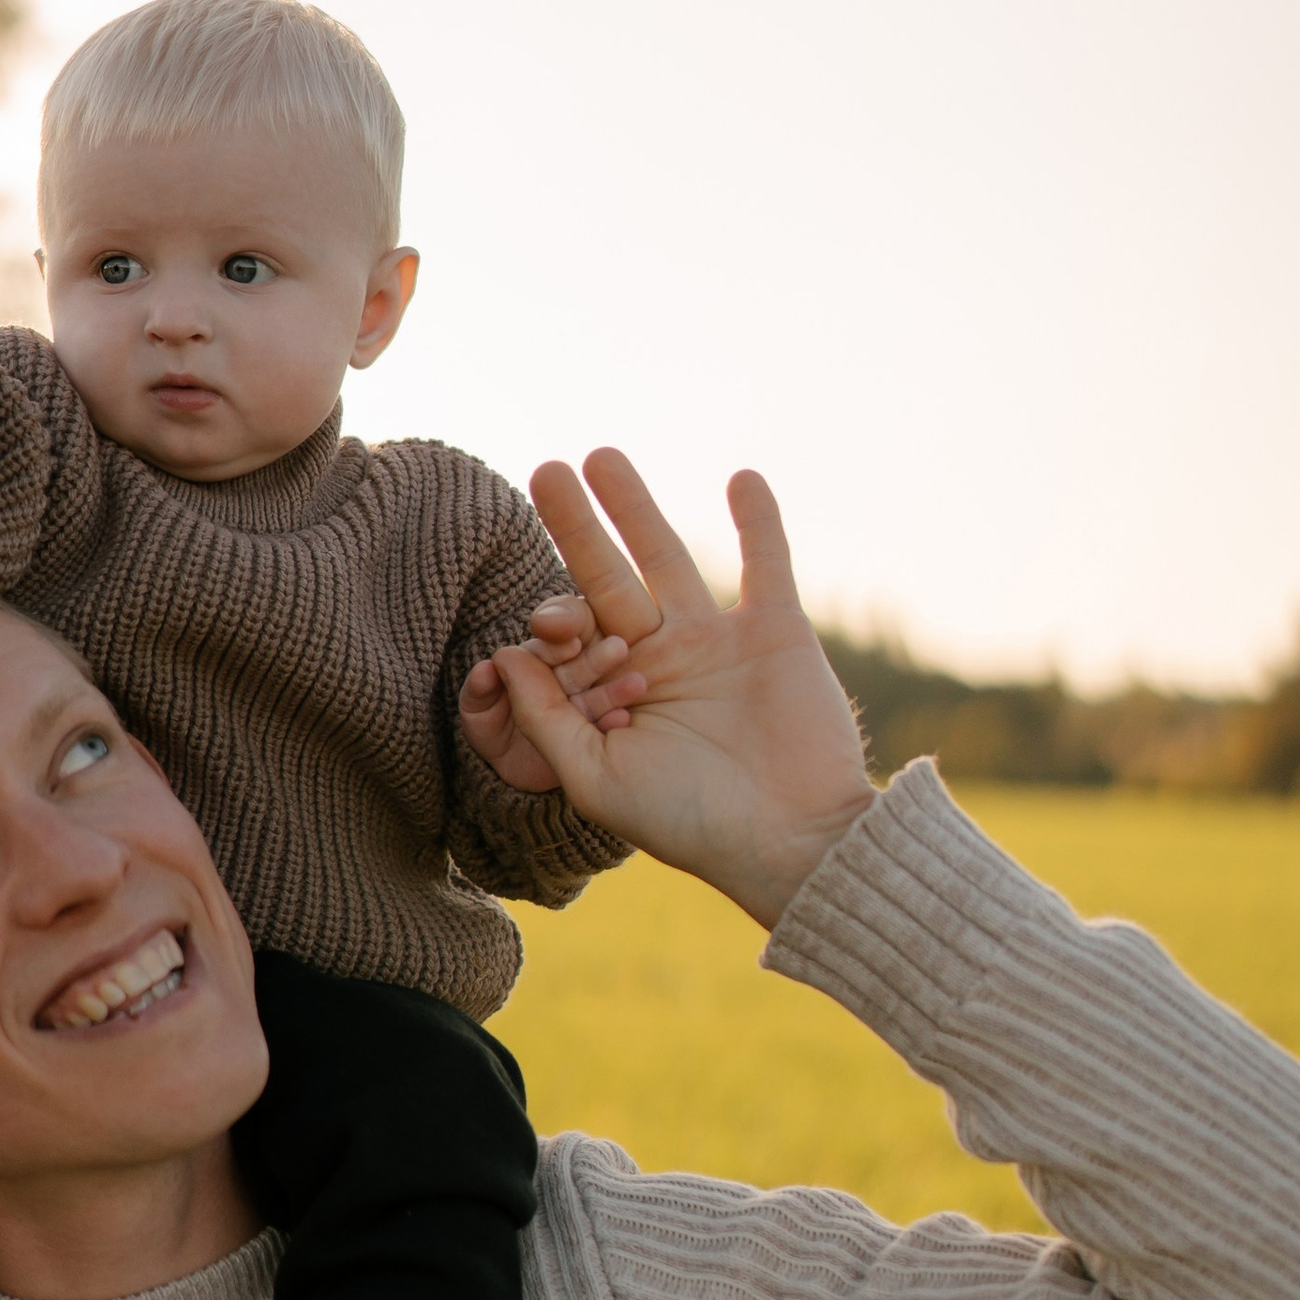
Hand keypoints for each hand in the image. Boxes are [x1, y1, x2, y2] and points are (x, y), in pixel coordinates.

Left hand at [483, 450, 875, 926]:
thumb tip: (505, 653)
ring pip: (669, 557)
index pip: (569, 636)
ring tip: (603, 456)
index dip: (554, 624)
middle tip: (546, 470)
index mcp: (612, 692)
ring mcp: (717, 641)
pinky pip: (766, 564)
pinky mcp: (778, 632)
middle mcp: (659, 658)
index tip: (550, 624)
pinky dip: (759, 523)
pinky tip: (741, 479)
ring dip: (638, 507)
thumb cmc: (690, 824)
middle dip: (576, 525)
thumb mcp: (596, 779)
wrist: (793, 843)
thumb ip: (546, 718)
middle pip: (607, 576)